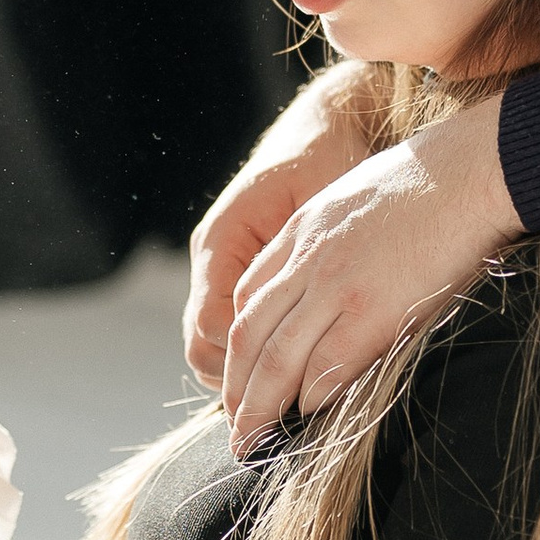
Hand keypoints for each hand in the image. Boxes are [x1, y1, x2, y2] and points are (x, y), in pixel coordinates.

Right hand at [184, 70, 373, 386]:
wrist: (332, 121)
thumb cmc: (329, 157)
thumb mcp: (320, 208)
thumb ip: (307, 266)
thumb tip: (309, 332)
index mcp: (222, 241)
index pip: (211, 328)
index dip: (244, 371)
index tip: (287, 397)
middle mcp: (216, 258)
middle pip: (207, 348)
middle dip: (243, 385)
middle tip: (288, 418)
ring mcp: (227, 266)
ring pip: (219, 344)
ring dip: (251, 375)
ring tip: (294, 402)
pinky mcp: (248, 272)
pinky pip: (237, 327)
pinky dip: (260, 353)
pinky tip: (299, 368)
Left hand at [221, 97, 519, 450]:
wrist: (476, 167)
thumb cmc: (438, 179)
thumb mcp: (361, 196)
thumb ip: (340, 238)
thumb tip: (353, 277)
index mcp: (302, 230)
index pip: (246, 297)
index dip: (239, 345)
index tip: (242, 376)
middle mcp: (307, 259)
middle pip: (247, 336)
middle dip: (235, 388)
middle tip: (236, 428)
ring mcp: (336, 286)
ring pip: (274, 360)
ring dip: (258, 408)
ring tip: (252, 443)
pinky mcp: (372, 311)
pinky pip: (326, 367)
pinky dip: (312, 398)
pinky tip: (310, 417)